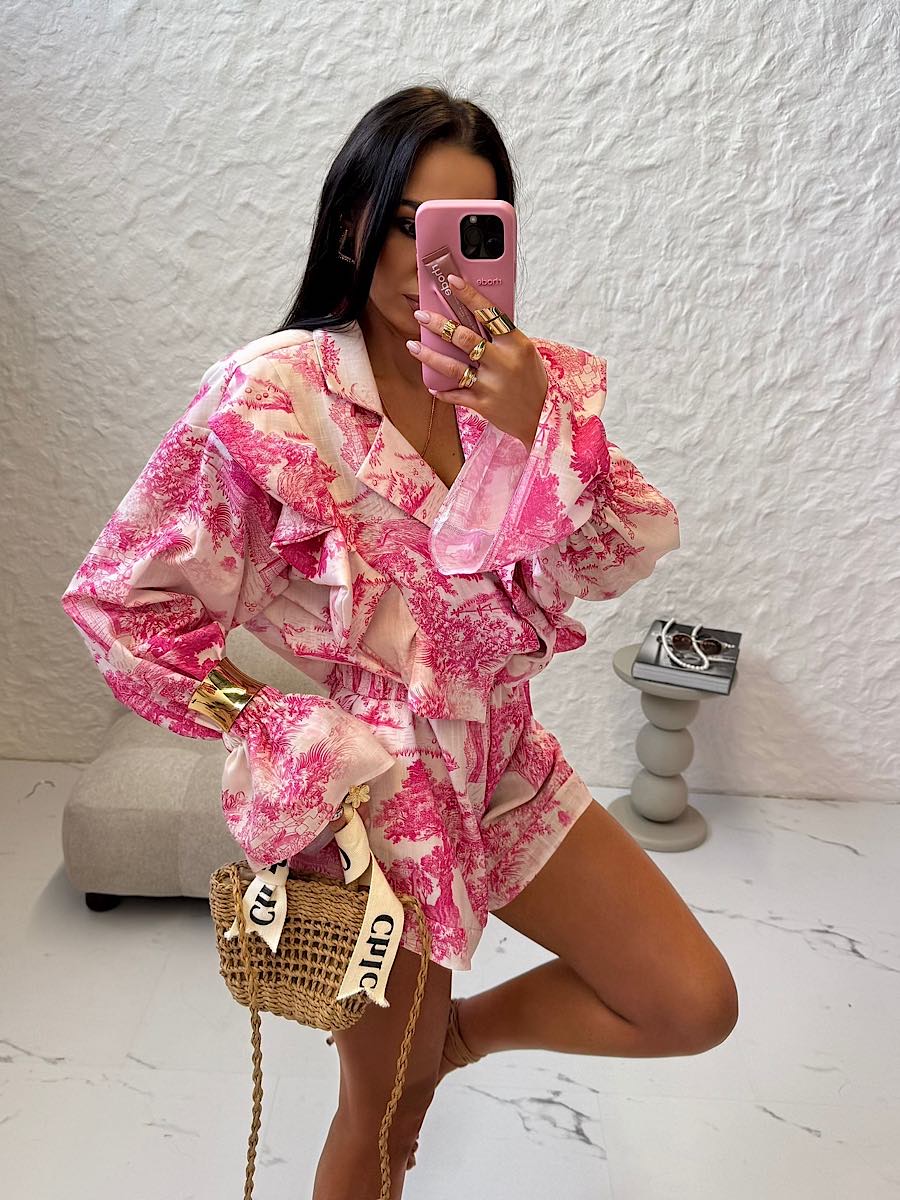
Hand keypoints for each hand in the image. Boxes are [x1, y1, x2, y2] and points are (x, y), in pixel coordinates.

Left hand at [406, 274, 548, 448]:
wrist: (541, 417)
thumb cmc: (532, 380)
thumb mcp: (524, 352)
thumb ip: (502, 337)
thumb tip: (474, 317)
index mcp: (516, 344)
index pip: (490, 313)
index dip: (469, 296)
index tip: (452, 282)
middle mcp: (503, 362)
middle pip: (465, 338)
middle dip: (439, 325)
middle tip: (421, 315)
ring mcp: (491, 384)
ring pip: (453, 367)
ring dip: (430, 355)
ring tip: (413, 345)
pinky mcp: (483, 404)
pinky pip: (455, 394)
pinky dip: (442, 390)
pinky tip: (432, 385)